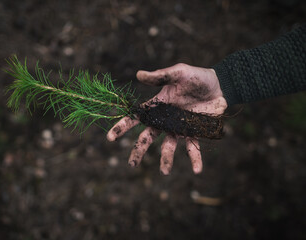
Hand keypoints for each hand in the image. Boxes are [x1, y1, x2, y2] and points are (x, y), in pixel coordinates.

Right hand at [107, 63, 226, 174]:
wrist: (219, 85)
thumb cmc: (196, 78)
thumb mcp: (178, 73)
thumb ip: (160, 76)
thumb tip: (138, 74)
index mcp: (157, 107)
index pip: (136, 118)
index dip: (122, 126)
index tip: (110, 137)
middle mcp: (165, 121)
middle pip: (147, 138)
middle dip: (138, 151)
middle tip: (132, 164)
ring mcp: (179, 128)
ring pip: (168, 147)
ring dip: (166, 160)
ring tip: (165, 172)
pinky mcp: (194, 133)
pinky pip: (193, 148)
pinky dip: (195, 160)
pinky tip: (197, 170)